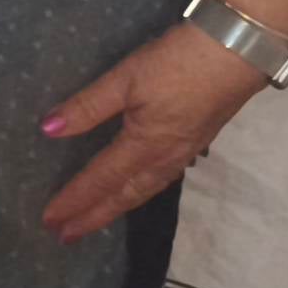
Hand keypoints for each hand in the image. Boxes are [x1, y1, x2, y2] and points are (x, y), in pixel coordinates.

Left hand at [39, 22, 267, 241]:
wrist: (239, 52)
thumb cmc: (178, 63)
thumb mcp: (126, 78)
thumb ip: (88, 106)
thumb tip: (48, 130)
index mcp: (144, 145)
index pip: (101, 180)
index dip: (74, 201)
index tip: (49, 222)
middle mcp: (165, 158)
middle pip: (124, 195)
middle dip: (93, 215)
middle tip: (66, 235)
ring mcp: (184, 152)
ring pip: (144, 190)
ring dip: (117, 207)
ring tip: (94, 218)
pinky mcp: (196, 140)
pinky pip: (161, 179)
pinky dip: (139, 191)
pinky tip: (135, 187)